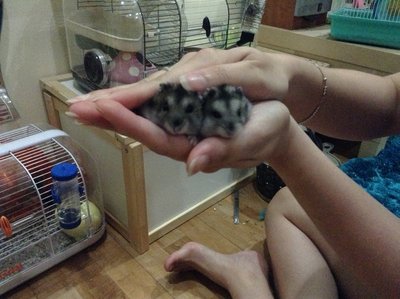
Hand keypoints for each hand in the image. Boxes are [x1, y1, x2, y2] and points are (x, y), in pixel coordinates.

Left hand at [67, 47, 293, 171]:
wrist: (272, 126)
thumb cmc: (267, 132)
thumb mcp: (251, 140)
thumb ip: (223, 152)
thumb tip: (193, 165)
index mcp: (195, 147)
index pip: (157, 136)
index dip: (131, 123)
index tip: (104, 107)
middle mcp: (183, 138)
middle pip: (141, 128)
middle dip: (110, 118)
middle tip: (77, 108)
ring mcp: (183, 126)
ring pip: (145, 118)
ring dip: (116, 109)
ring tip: (86, 101)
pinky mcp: (186, 115)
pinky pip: (157, 107)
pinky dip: (137, 101)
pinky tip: (118, 96)